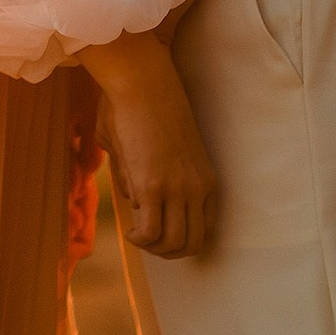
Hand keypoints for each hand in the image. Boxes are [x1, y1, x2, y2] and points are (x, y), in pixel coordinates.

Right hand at [81, 30, 216, 258]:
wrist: (142, 82)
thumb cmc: (145, 107)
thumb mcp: (159, 151)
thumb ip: (151, 179)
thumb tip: (137, 204)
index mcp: (205, 180)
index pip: (204, 231)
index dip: (180, 241)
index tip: (159, 232)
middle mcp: (198, 189)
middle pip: (192, 245)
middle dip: (167, 252)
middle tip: (146, 241)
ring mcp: (178, 189)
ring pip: (173, 244)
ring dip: (152, 249)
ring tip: (137, 236)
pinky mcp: (154, 185)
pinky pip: (150, 232)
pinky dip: (139, 240)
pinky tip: (130, 230)